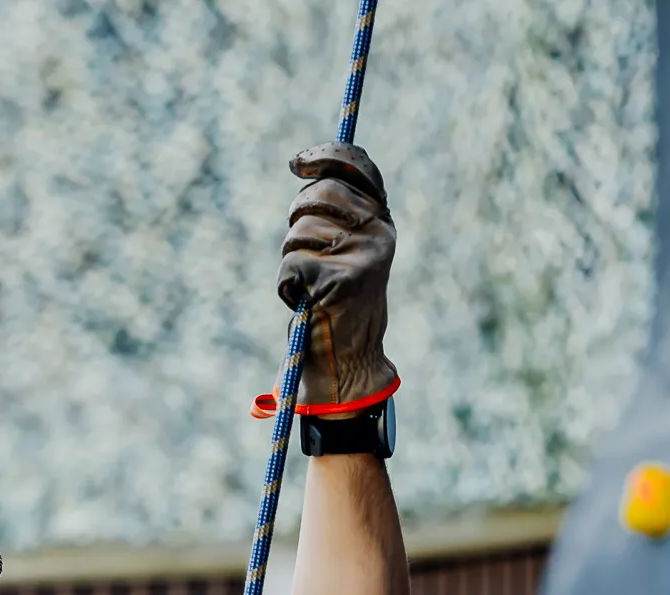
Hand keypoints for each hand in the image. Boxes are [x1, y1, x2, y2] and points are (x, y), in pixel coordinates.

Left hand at [276, 143, 397, 415]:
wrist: (349, 362)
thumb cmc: (338, 305)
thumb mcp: (347, 252)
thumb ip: (338, 215)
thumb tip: (309, 169)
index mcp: (383, 225)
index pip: (360, 168)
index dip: (327, 156)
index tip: (298, 161)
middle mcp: (379, 236)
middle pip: (320, 195)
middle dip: (298, 217)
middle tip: (299, 248)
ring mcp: (362, 257)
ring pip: (300, 231)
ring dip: (290, 258)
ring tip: (309, 285)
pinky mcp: (339, 281)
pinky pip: (290, 264)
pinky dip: (286, 286)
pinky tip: (304, 303)